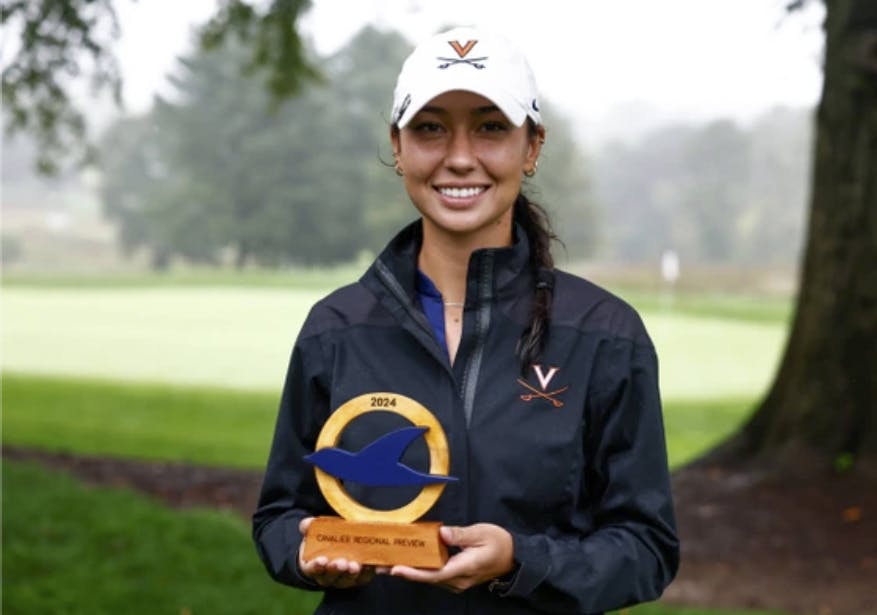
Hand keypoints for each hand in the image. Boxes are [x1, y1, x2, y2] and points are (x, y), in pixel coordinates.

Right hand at [298, 517, 379, 587]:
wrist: (336, 544)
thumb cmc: (323, 538)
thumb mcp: (314, 531)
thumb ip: (308, 526)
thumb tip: (307, 523)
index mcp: (313, 565)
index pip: (311, 569)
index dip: (316, 566)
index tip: (322, 560)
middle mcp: (327, 576)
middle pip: (330, 577)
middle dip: (336, 570)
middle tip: (341, 563)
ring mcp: (343, 579)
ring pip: (347, 580)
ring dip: (351, 573)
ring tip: (355, 565)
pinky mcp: (358, 578)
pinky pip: (363, 578)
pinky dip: (368, 573)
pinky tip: (372, 566)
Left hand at [389, 523, 513, 592]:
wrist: (513, 557)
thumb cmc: (499, 543)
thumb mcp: (482, 533)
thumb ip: (460, 534)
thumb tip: (442, 534)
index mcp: (463, 569)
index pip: (433, 574)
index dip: (414, 572)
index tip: (396, 568)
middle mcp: (457, 580)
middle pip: (426, 578)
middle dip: (404, 572)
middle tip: (380, 565)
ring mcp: (456, 581)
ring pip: (429, 578)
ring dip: (410, 571)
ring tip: (388, 563)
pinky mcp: (456, 577)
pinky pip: (434, 575)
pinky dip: (420, 569)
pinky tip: (409, 561)